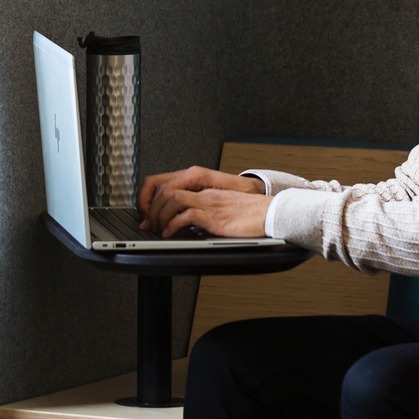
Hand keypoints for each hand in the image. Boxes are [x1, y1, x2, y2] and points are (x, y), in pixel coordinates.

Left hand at [138, 166, 269, 237]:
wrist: (270, 213)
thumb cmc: (249, 215)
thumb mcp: (220, 210)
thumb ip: (203, 212)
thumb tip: (183, 223)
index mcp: (204, 189)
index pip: (169, 184)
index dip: (152, 198)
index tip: (147, 214)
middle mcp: (204, 192)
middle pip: (166, 190)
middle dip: (151, 209)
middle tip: (149, 225)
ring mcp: (209, 202)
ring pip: (172, 199)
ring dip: (160, 216)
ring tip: (159, 229)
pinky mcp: (215, 216)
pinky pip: (186, 215)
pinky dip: (173, 225)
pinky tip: (171, 234)